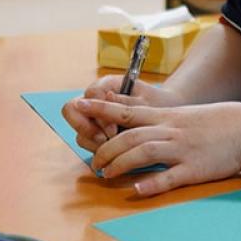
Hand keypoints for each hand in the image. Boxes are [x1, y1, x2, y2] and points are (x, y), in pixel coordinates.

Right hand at [61, 76, 184, 152]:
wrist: (169, 116)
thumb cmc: (160, 104)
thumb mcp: (149, 101)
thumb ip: (127, 102)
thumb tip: (106, 98)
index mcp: (107, 84)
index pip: (89, 96)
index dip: (98, 114)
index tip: (113, 130)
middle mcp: (96, 99)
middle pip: (71, 110)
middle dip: (85, 128)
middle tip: (105, 141)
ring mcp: (94, 116)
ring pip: (78, 129)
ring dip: (92, 142)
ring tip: (113, 151)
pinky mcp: (96, 132)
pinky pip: (86, 141)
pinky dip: (96, 149)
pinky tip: (113, 156)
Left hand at [72, 98, 240, 196]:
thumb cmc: (209, 123)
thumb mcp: (178, 114)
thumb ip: (152, 117)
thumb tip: (124, 116)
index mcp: (164, 117)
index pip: (126, 110)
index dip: (100, 109)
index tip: (78, 106)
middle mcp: (169, 130)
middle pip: (130, 135)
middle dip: (107, 148)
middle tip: (93, 162)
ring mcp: (181, 149)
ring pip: (145, 152)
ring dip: (122, 163)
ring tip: (106, 175)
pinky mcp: (194, 168)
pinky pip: (170, 177)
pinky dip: (152, 183)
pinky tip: (137, 189)